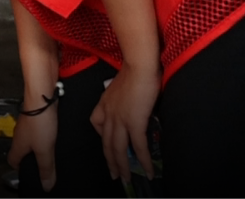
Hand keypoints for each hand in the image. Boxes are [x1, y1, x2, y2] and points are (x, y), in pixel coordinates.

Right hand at [9, 106, 57, 191]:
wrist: (42, 96)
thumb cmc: (39, 120)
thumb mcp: (45, 150)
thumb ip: (46, 168)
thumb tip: (46, 185)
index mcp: (18, 145)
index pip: (12, 160)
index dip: (19, 169)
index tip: (28, 174)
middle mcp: (19, 134)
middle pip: (21, 150)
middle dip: (30, 158)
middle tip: (42, 165)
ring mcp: (27, 124)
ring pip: (29, 139)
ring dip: (38, 146)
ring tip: (50, 151)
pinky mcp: (35, 116)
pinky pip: (37, 129)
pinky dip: (43, 134)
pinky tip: (54, 136)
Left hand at [90, 62, 160, 181]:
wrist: (139, 66)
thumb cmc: (135, 71)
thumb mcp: (122, 86)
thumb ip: (123, 98)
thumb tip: (133, 104)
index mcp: (104, 103)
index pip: (96, 123)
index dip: (101, 136)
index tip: (108, 144)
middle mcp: (108, 113)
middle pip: (106, 142)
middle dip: (110, 160)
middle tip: (115, 174)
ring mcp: (119, 119)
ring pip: (117, 148)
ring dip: (122, 166)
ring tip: (126, 178)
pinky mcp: (134, 122)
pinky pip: (137, 147)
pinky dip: (143, 161)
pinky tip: (148, 171)